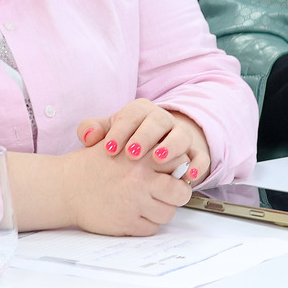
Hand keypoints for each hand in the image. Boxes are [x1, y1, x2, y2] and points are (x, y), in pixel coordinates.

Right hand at [60, 142, 191, 235]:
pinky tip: (135, 215)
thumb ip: (144, 148)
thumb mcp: (117, 144)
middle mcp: (140, 179)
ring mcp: (134, 202)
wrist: (64, 187)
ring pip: (167, 213)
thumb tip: (173, 157)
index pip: (179, 161)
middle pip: (180, 192)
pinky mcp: (126, 222)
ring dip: (161, 210)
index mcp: (140, 156)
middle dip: (178, 194)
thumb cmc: (90, 166)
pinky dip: (146, 224)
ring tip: (147, 204)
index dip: (178, 168)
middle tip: (169, 193)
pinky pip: (151, 228)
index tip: (171, 172)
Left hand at [76, 98, 209, 185]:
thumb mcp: (109, 134)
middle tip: (131, 154)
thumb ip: (95, 131)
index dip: (121, 130)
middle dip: (145, 136)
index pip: (132, 114)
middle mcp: (163, 120)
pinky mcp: (194, 153)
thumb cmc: (126, 142)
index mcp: (141, 111)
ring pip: (181, 135)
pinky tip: (188, 176)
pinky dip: (197, 165)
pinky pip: (200, 156)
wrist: (153, 149)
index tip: (108, 149)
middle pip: (158, 121)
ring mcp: (180, 135)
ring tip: (158, 159)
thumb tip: (87, 136)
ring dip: (171, 146)